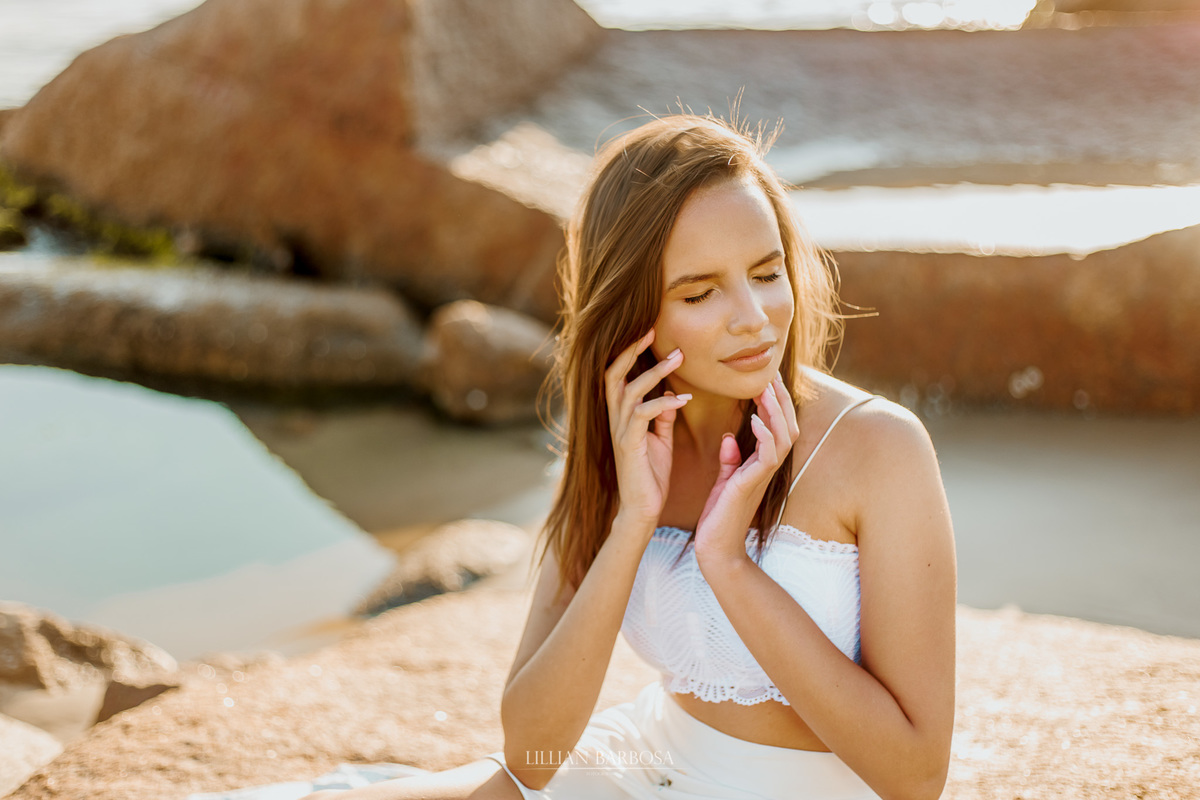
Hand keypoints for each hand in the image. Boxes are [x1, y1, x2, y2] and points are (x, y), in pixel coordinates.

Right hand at [604, 328, 689, 528]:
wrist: (642, 509)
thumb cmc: (650, 475)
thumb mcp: (659, 439)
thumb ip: (662, 416)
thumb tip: (672, 394)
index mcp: (621, 415)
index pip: (618, 374)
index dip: (629, 351)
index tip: (650, 332)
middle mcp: (615, 418)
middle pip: (614, 373)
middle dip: (632, 350)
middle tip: (653, 330)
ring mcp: (620, 431)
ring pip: (630, 389)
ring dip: (655, 372)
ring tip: (678, 358)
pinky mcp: (629, 445)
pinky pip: (642, 414)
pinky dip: (663, 403)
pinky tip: (683, 399)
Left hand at [694, 373, 799, 561]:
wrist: (715, 547)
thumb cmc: (719, 515)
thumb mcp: (724, 481)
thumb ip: (730, 459)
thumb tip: (729, 438)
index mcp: (761, 464)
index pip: (777, 426)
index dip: (775, 403)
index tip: (766, 379)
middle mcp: (768, 468)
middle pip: (788, 426)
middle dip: (781, 399)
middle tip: (770, 374)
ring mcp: (762, 476)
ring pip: (783, 437)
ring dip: (775, 411)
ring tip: (765, 389)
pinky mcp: (751, 485)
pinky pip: (768, 456)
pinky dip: (764, 435)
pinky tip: (756, 419)